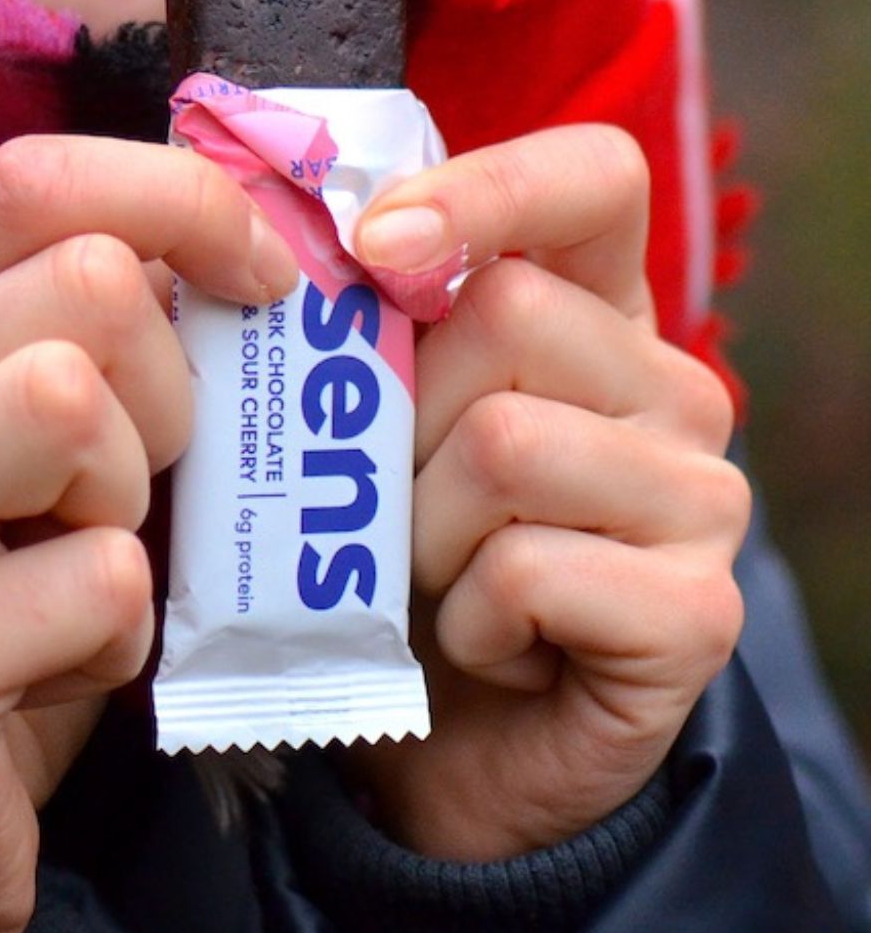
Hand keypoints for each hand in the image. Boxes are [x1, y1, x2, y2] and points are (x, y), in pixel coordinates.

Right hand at [0, 136, 296, 932]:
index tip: (271, 282)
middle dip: (175, 389)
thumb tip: (276, 238)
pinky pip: (97, 580)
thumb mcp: (50, 456)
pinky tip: (76, 669)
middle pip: (83, 284)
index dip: (182, 200)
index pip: (30, 182)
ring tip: (98, 570)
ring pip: (68, 397)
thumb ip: (117, 343)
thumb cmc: (10, 616)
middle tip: (146, 490)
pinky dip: (127, 634)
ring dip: (136, 500)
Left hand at [346, 125, 749, 859]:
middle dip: (394, 416)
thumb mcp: (346, 427)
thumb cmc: (377, 564)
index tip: (373, 244)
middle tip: (389, 499)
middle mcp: (669, 385)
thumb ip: (324, 324)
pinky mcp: (696, 612)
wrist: (436, 755)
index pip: (591, 177)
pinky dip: (464, 621)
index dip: (484, 188)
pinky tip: (479, 645)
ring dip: (417, 531)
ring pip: (503, 443)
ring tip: (430, 577)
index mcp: (590, 310)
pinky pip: (527, 572)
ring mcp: (700, 497)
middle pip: (507, 313)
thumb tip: (232, 223)